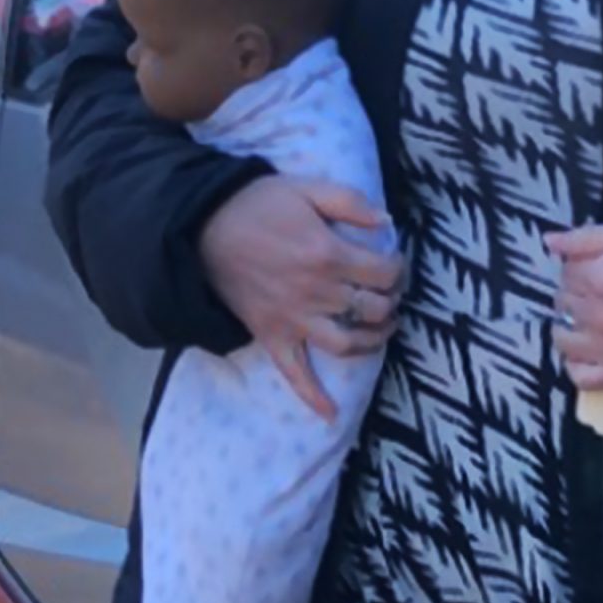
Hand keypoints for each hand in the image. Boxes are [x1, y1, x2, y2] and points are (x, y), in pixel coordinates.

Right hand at [198, 176, 403, 421]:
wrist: (203, 228)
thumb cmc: (258, 204)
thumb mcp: (307, 188)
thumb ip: (351, 202)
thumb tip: (387, 221)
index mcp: (328, 254)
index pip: (384, 273)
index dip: (399, 269)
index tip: (395, 265)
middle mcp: (316, 293)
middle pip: (372, 309)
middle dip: (391, 302)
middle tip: (390, 293)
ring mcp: (294, 319)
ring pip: (347, 343)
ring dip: (373, 341)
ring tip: (382, 330)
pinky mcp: (272, 335)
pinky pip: (294, 373)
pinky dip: (313, 397)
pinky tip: (332, 415)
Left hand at [543, 225, 602, 392]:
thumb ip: (585, 238)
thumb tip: (548, 241)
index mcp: (600, 278)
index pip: (565, 273)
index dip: (579, 267)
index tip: (597, 266)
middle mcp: (599, 317)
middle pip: (562, 302)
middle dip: (576, 292)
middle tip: (601, 288)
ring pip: (562, 337)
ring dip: (570, 324)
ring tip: (593, 316)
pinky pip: (579, 377)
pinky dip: (576, 363)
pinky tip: (588, 347)